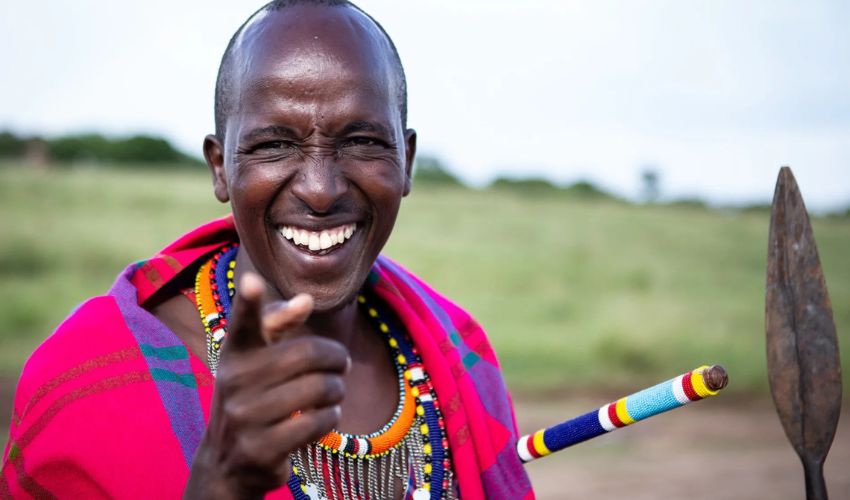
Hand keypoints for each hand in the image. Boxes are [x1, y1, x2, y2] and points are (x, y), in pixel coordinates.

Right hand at [185, 273, 349, 498]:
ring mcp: (244, 416)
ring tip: (334, 393)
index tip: (252, 282)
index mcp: (235, 353)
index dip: (248, 303)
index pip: (243, 324)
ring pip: (318, 389)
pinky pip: (316, 423)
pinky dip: (331, 418)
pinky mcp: (260, 448)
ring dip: (337, 391)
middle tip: (341, 365)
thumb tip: (306, 299)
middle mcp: (234, 381)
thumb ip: (279, 325)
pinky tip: (326, 417)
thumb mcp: (258, 360)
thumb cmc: (254, 396)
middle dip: (336, 359)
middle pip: (308, 355)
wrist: (226, 462)